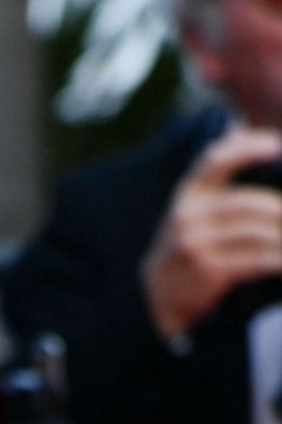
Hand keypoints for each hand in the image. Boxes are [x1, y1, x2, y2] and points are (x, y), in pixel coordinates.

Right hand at [141, 124, 281, 341]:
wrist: (155, 296)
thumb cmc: (185, 245)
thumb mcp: (191, 206)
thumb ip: (214, 172)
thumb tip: (234, 127)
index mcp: (187, 194)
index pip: (214, 160)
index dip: (246, 149)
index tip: (275, 146)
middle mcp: (187, 216)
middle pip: (249, 203)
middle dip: (279, 211)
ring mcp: (195, 244)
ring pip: (258, 233)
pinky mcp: (208, 269)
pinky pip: (257, 260)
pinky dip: (278, 261)